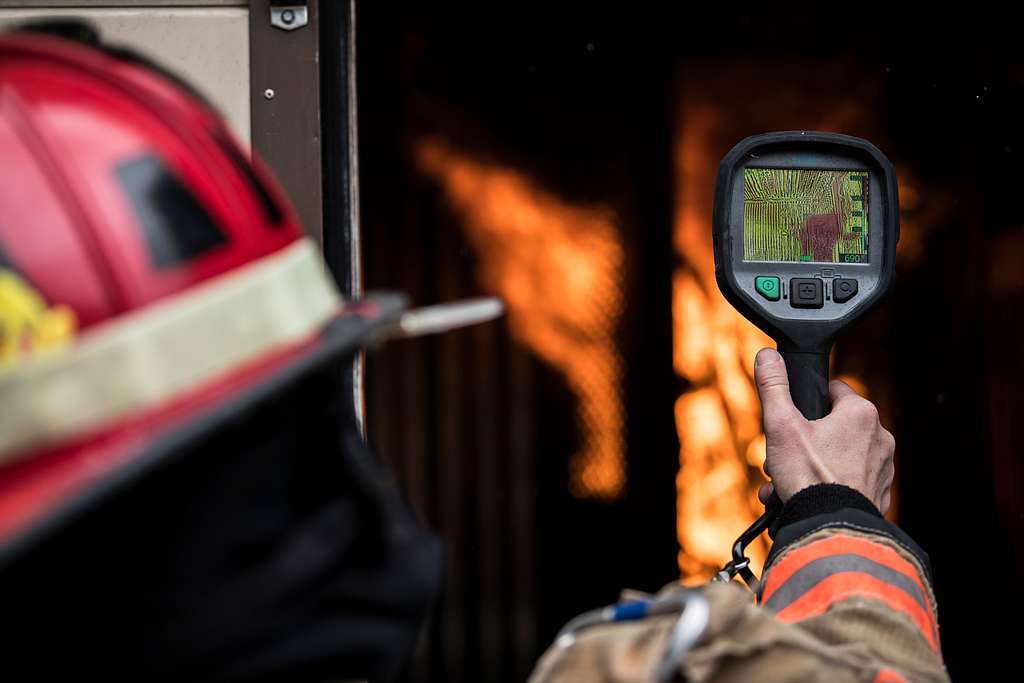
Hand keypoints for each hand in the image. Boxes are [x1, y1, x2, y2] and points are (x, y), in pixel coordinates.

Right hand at [753, 348, 894, 513]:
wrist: (831, 528)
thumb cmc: (809, 476)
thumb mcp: (781, 425)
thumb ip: (773, 386)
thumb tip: (767, 356)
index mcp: (860, 413)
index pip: (833, 390)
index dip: (806, 403)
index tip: (791, 420)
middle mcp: (880, 437)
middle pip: (833, 427)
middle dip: (803, 443)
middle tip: (782, 458)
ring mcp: (882, 468)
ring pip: (838, 457)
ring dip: (810, 468)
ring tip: (785, 485)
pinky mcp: (879, 495)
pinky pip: (848, 483)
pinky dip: (827, 488)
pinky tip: (805, 499)